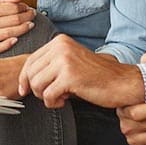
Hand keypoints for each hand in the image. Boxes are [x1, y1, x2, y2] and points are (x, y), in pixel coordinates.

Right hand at [0, 0, 34, 56]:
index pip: (10, 8)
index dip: (23, 7)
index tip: (28, 7)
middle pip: (11, 20)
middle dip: (26, 17)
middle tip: (32, 15)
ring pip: (7, 33)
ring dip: (22, 29)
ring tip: (30, 25)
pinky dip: (8, 44)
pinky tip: (17, 39)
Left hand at [18, 34, 143, 108]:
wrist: (120, 82)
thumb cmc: (95, 76)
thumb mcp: (70, 62)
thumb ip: (50, 65)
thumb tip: (25, 79)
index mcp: (59, 41)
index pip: (30, 60)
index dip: (24, 78)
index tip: (24, 90)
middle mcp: (60, 47)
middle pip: (30, 73)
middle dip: (35, 89)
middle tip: (50, 95)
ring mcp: (64, 60)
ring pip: (36, 84)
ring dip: (45, 96)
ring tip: (59, 97)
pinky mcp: (69, 76)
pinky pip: (48, 95)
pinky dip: (53, 103)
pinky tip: (64, 100)